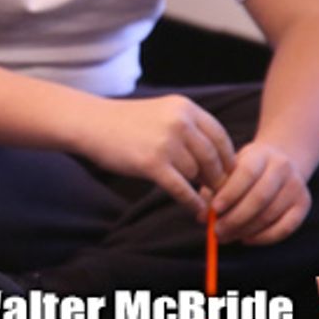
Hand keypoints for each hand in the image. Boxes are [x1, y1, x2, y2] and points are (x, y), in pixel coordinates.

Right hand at [76, 95, 235, 217]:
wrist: (90, 123)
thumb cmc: (125, 122)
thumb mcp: (163, 113)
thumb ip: (189, 129)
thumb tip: (216, 162)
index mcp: (185, 107)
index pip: (220, 136)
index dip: (228, 159)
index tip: (227, 174)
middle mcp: (180, 122)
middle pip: (213, 158)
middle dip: (217, 178)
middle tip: (217, 193)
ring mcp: (166, 142)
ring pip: (196, 174)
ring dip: (200, 189)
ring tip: (201, 199)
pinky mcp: (152, 163)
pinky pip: (182, 189)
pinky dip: (193, 202)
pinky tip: (196, 210)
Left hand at [211, 140, 310, 244]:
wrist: (279, 161)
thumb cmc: (244, 168)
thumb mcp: (229, 168)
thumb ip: (214, 188)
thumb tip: (202, 217)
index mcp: (261, 154)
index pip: (246, 174)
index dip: (229, 194)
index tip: (213, 210)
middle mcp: (282, 168)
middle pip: (260, 198)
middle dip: (235, 218)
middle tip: (216, 231)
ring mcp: (296, 187)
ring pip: (271, 215)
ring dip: (245, 230)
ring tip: (225, 236)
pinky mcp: (304, 204)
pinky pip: (285, 228)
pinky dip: (264, 238)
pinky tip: (246, 239)